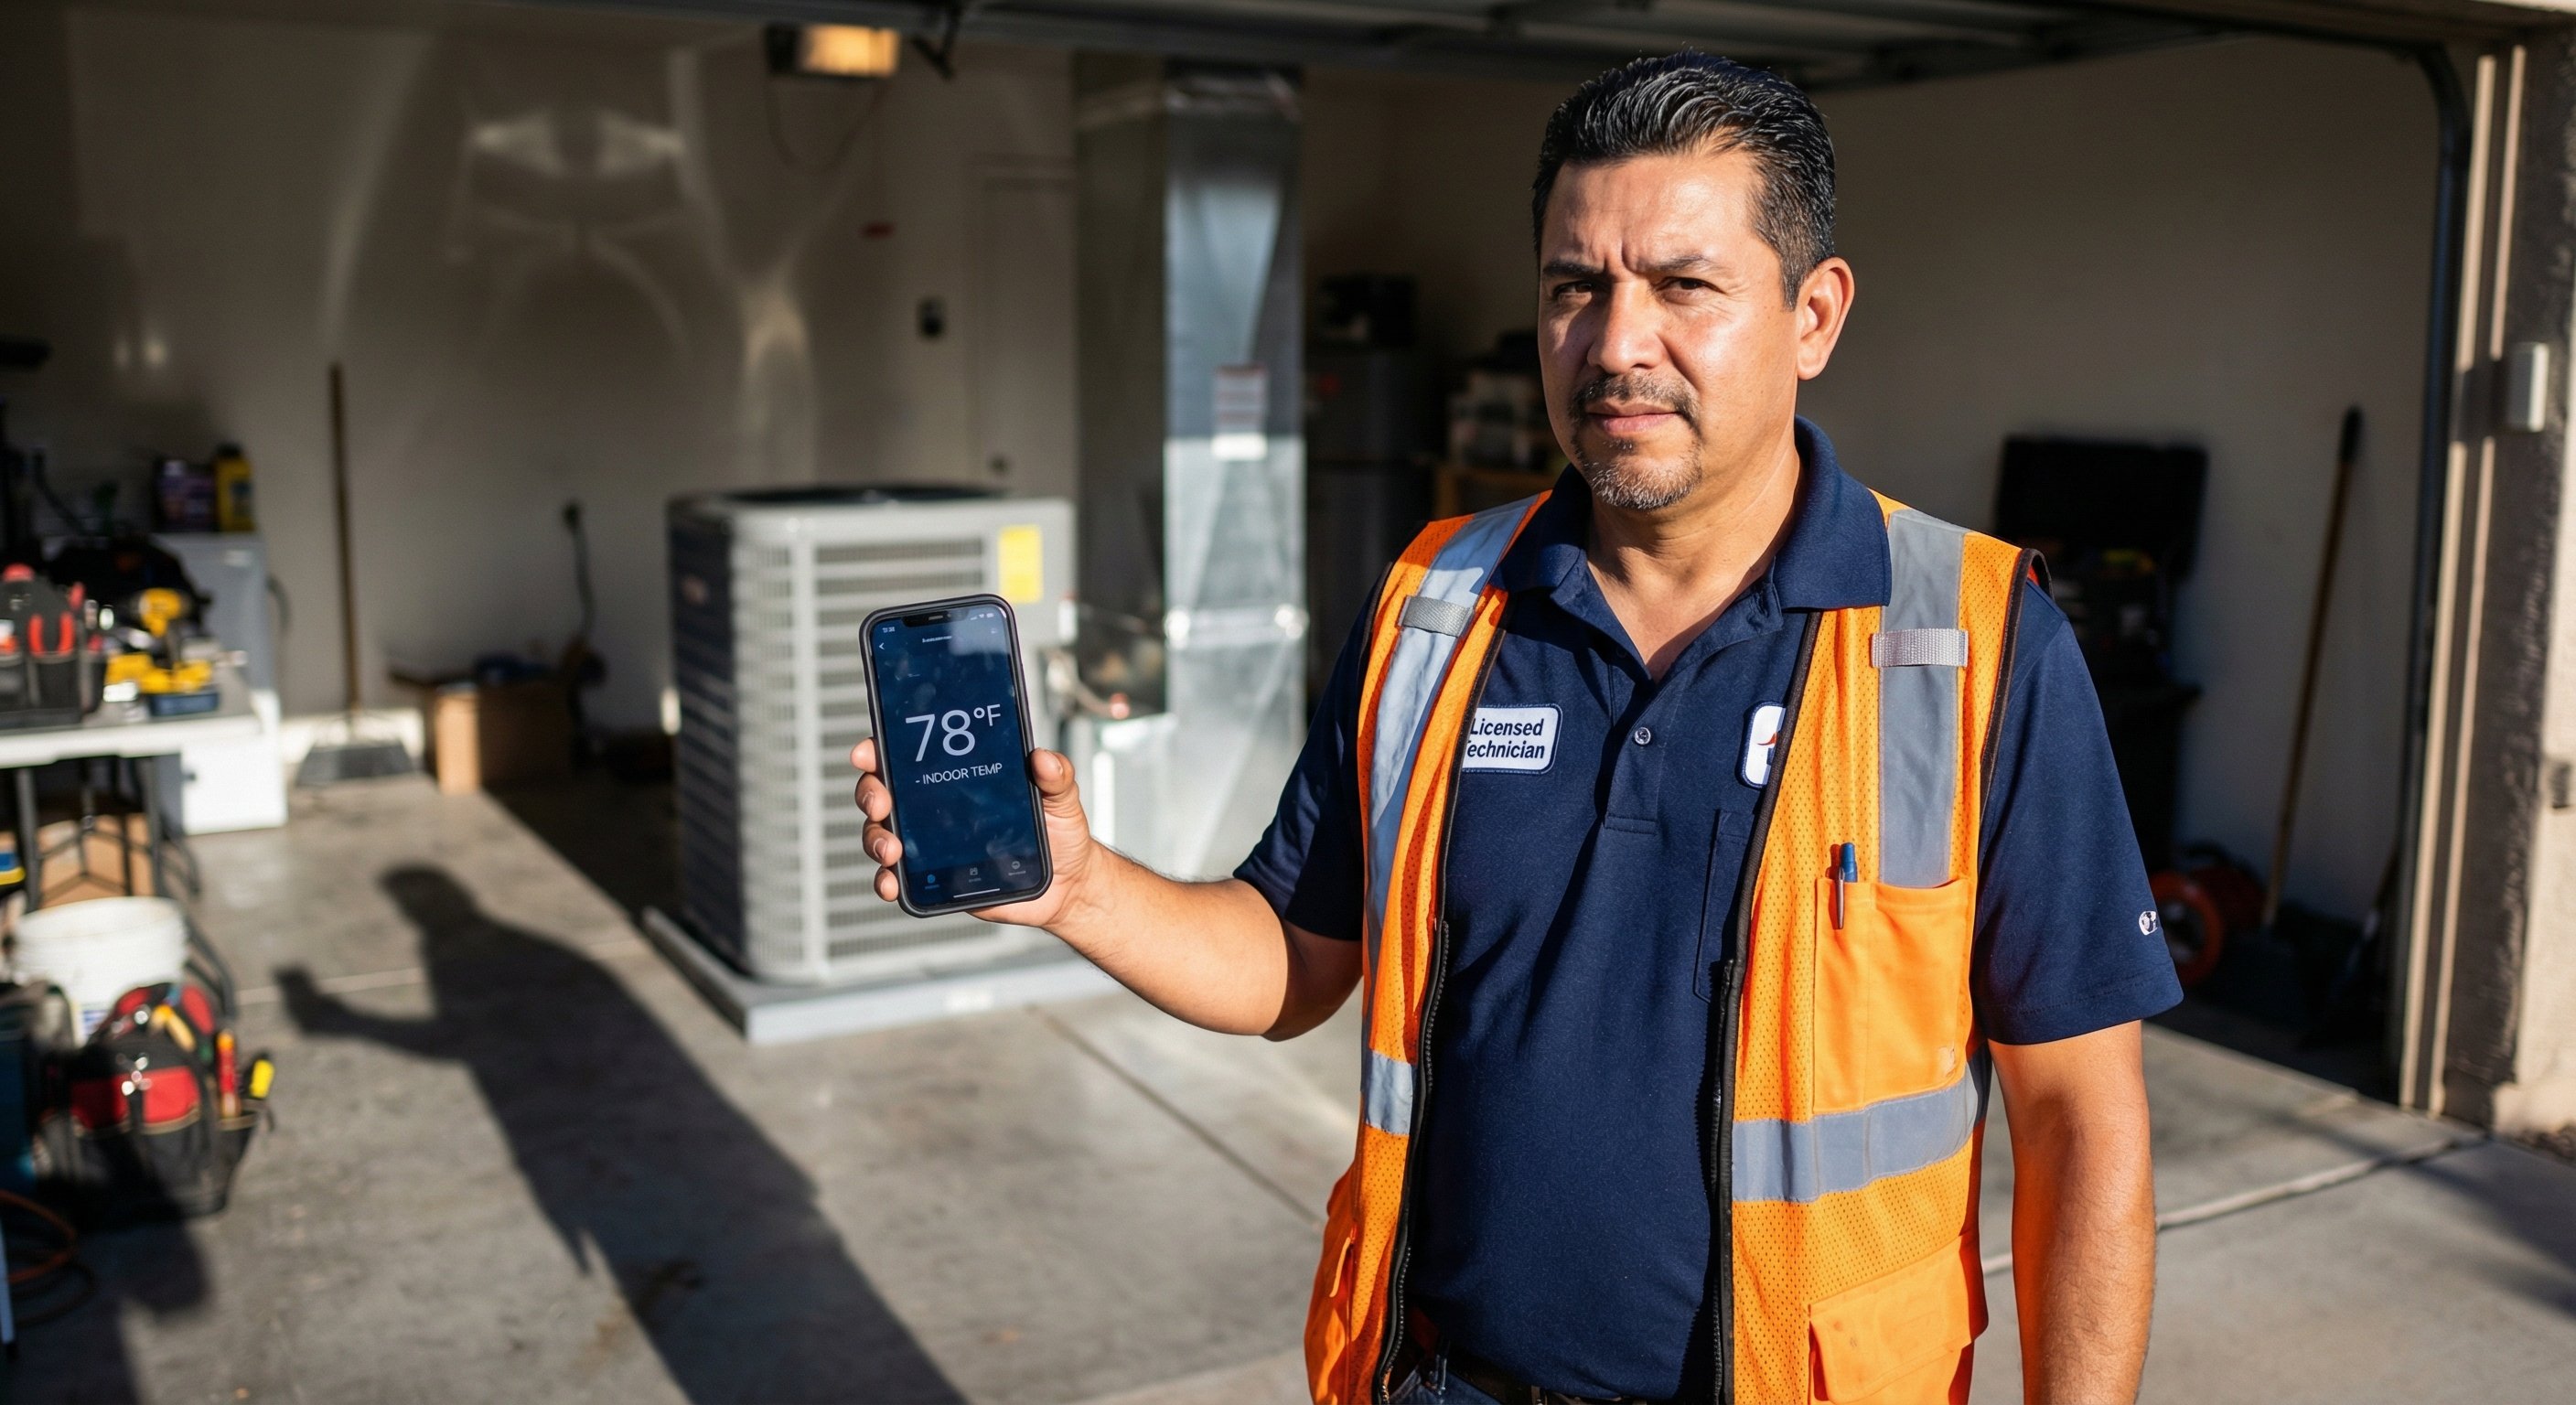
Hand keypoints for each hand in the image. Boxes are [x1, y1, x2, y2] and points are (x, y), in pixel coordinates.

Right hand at [849, 739, 1100, 929]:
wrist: (1066, 885)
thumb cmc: (1059, 834)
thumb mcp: (1061, 799)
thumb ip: (1056, 776)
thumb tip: (1043, 759)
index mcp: (957, 779)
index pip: (908, 755)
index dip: (880, 749)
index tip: (868, 751)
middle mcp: (935, 808)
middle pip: (883, 792)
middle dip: (871, 793)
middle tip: (883, 801)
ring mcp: (929, 844)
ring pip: (882, 833)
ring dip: (876, 838)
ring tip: (892, 849)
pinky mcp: (932, 878)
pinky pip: (897, 878)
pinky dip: (885, 880)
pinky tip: (890, 883)